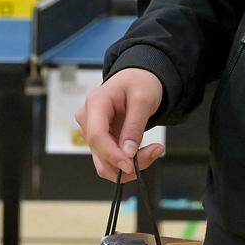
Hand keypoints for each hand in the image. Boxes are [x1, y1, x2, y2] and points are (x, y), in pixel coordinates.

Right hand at [78, 67, 166, 181]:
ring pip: (105, 162)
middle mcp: (89, 120)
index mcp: (96, 104)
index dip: (112, 155)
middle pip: (101, 153)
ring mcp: (93, 132)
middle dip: (126, 162)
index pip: (96, 136)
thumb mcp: (143, 99)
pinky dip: (129, 161)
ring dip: (129, 165)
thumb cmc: (139, 82)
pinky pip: (112, 160)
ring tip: (154, 151)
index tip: (131, 165)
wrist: (138, 79)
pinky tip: (146, 151)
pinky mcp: (102, 141)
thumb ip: (134, 126)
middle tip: (155, 152)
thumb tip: (127, 153)